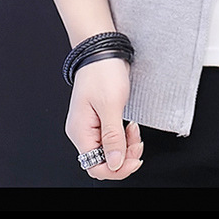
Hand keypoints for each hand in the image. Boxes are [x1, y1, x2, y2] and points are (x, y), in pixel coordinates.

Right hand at [65, 56, 143, 179]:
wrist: (102, 49)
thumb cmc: (103, 71)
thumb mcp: (111, 105)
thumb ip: (113, 137)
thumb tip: (113, 163)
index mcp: (80, 131)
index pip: (95, 167)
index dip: (116, 169)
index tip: (134, 160)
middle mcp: (82, 131)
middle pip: (102, 161)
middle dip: (123, 157)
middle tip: (138, 143)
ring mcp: (90, 125)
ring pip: (108, 150)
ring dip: (125, 147)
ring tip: (136, 132)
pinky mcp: (99, 118)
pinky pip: (110, 138)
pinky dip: (123, 137)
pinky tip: (131, 127)